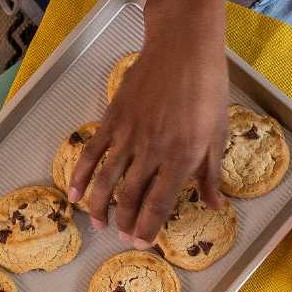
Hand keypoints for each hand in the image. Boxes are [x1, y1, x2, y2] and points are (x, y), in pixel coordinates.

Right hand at [71, 29, 227, 243]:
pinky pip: (90, 153)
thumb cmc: (208, 88)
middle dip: (126, 223)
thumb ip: (211, 173)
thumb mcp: (218, 134)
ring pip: (106, 181)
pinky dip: (79, 176)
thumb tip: (214, 205)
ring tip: (99, 224)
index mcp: (181, 158)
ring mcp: (128, 136)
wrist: (182, 48)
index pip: (158, 205)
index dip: (148, 229)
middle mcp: (151, 152)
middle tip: (123, 236)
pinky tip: (74, 194)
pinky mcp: (111, 120)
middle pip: (131, 198)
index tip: (142, 243)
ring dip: (99, 208)